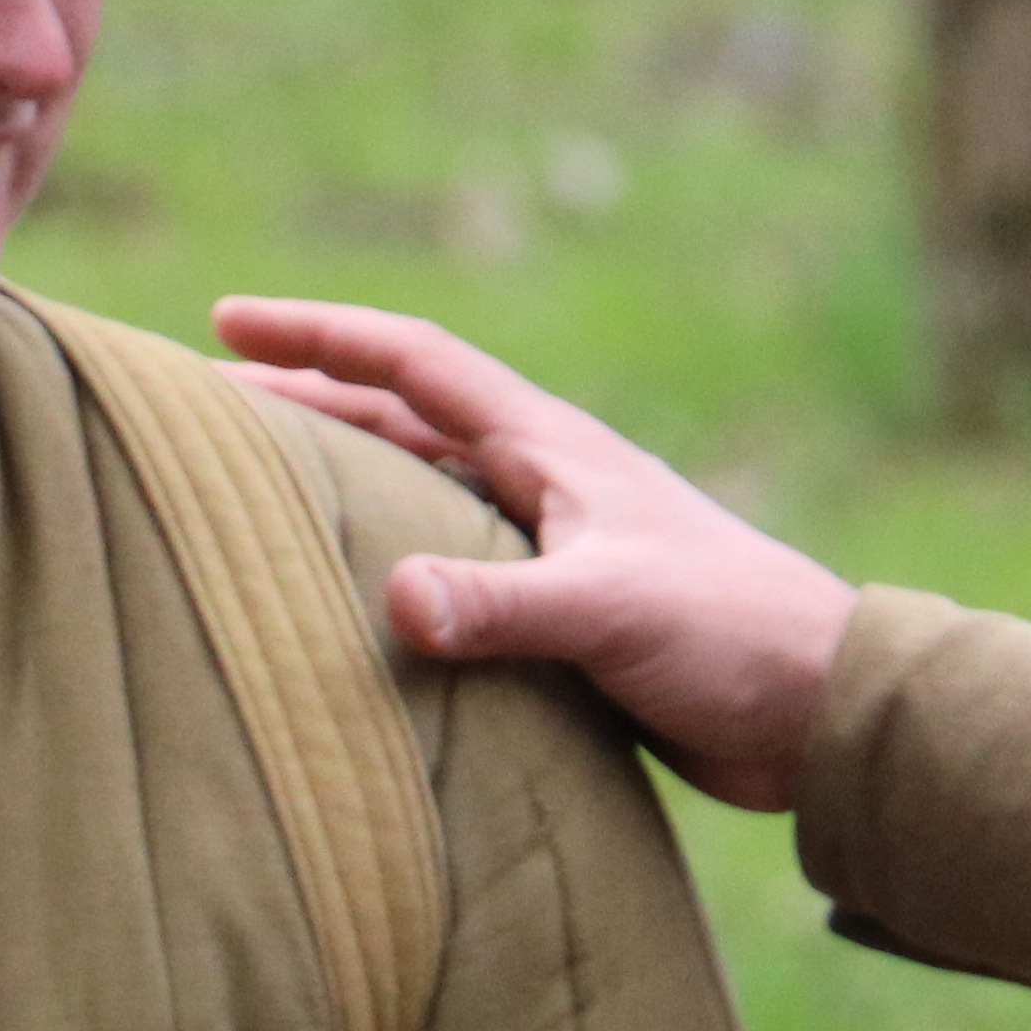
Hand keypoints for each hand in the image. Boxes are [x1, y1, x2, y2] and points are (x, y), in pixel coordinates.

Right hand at [209, 299, 859, 812]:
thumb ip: (503, 606)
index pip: (414, 365)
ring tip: (257, 494)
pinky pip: (454, 570)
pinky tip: (353, 602)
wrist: (822, 711)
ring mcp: (556, 546)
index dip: (318, 337)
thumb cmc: (733, 637)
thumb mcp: (611, 611)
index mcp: (552, 450)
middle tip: (209, 405)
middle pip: (404, 419)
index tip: (226, 318)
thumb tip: (394, 600)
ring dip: (343, 480)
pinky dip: (391, 565)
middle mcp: (546, 483)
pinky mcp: (566, 617)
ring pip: (423, 492)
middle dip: (309, 400)